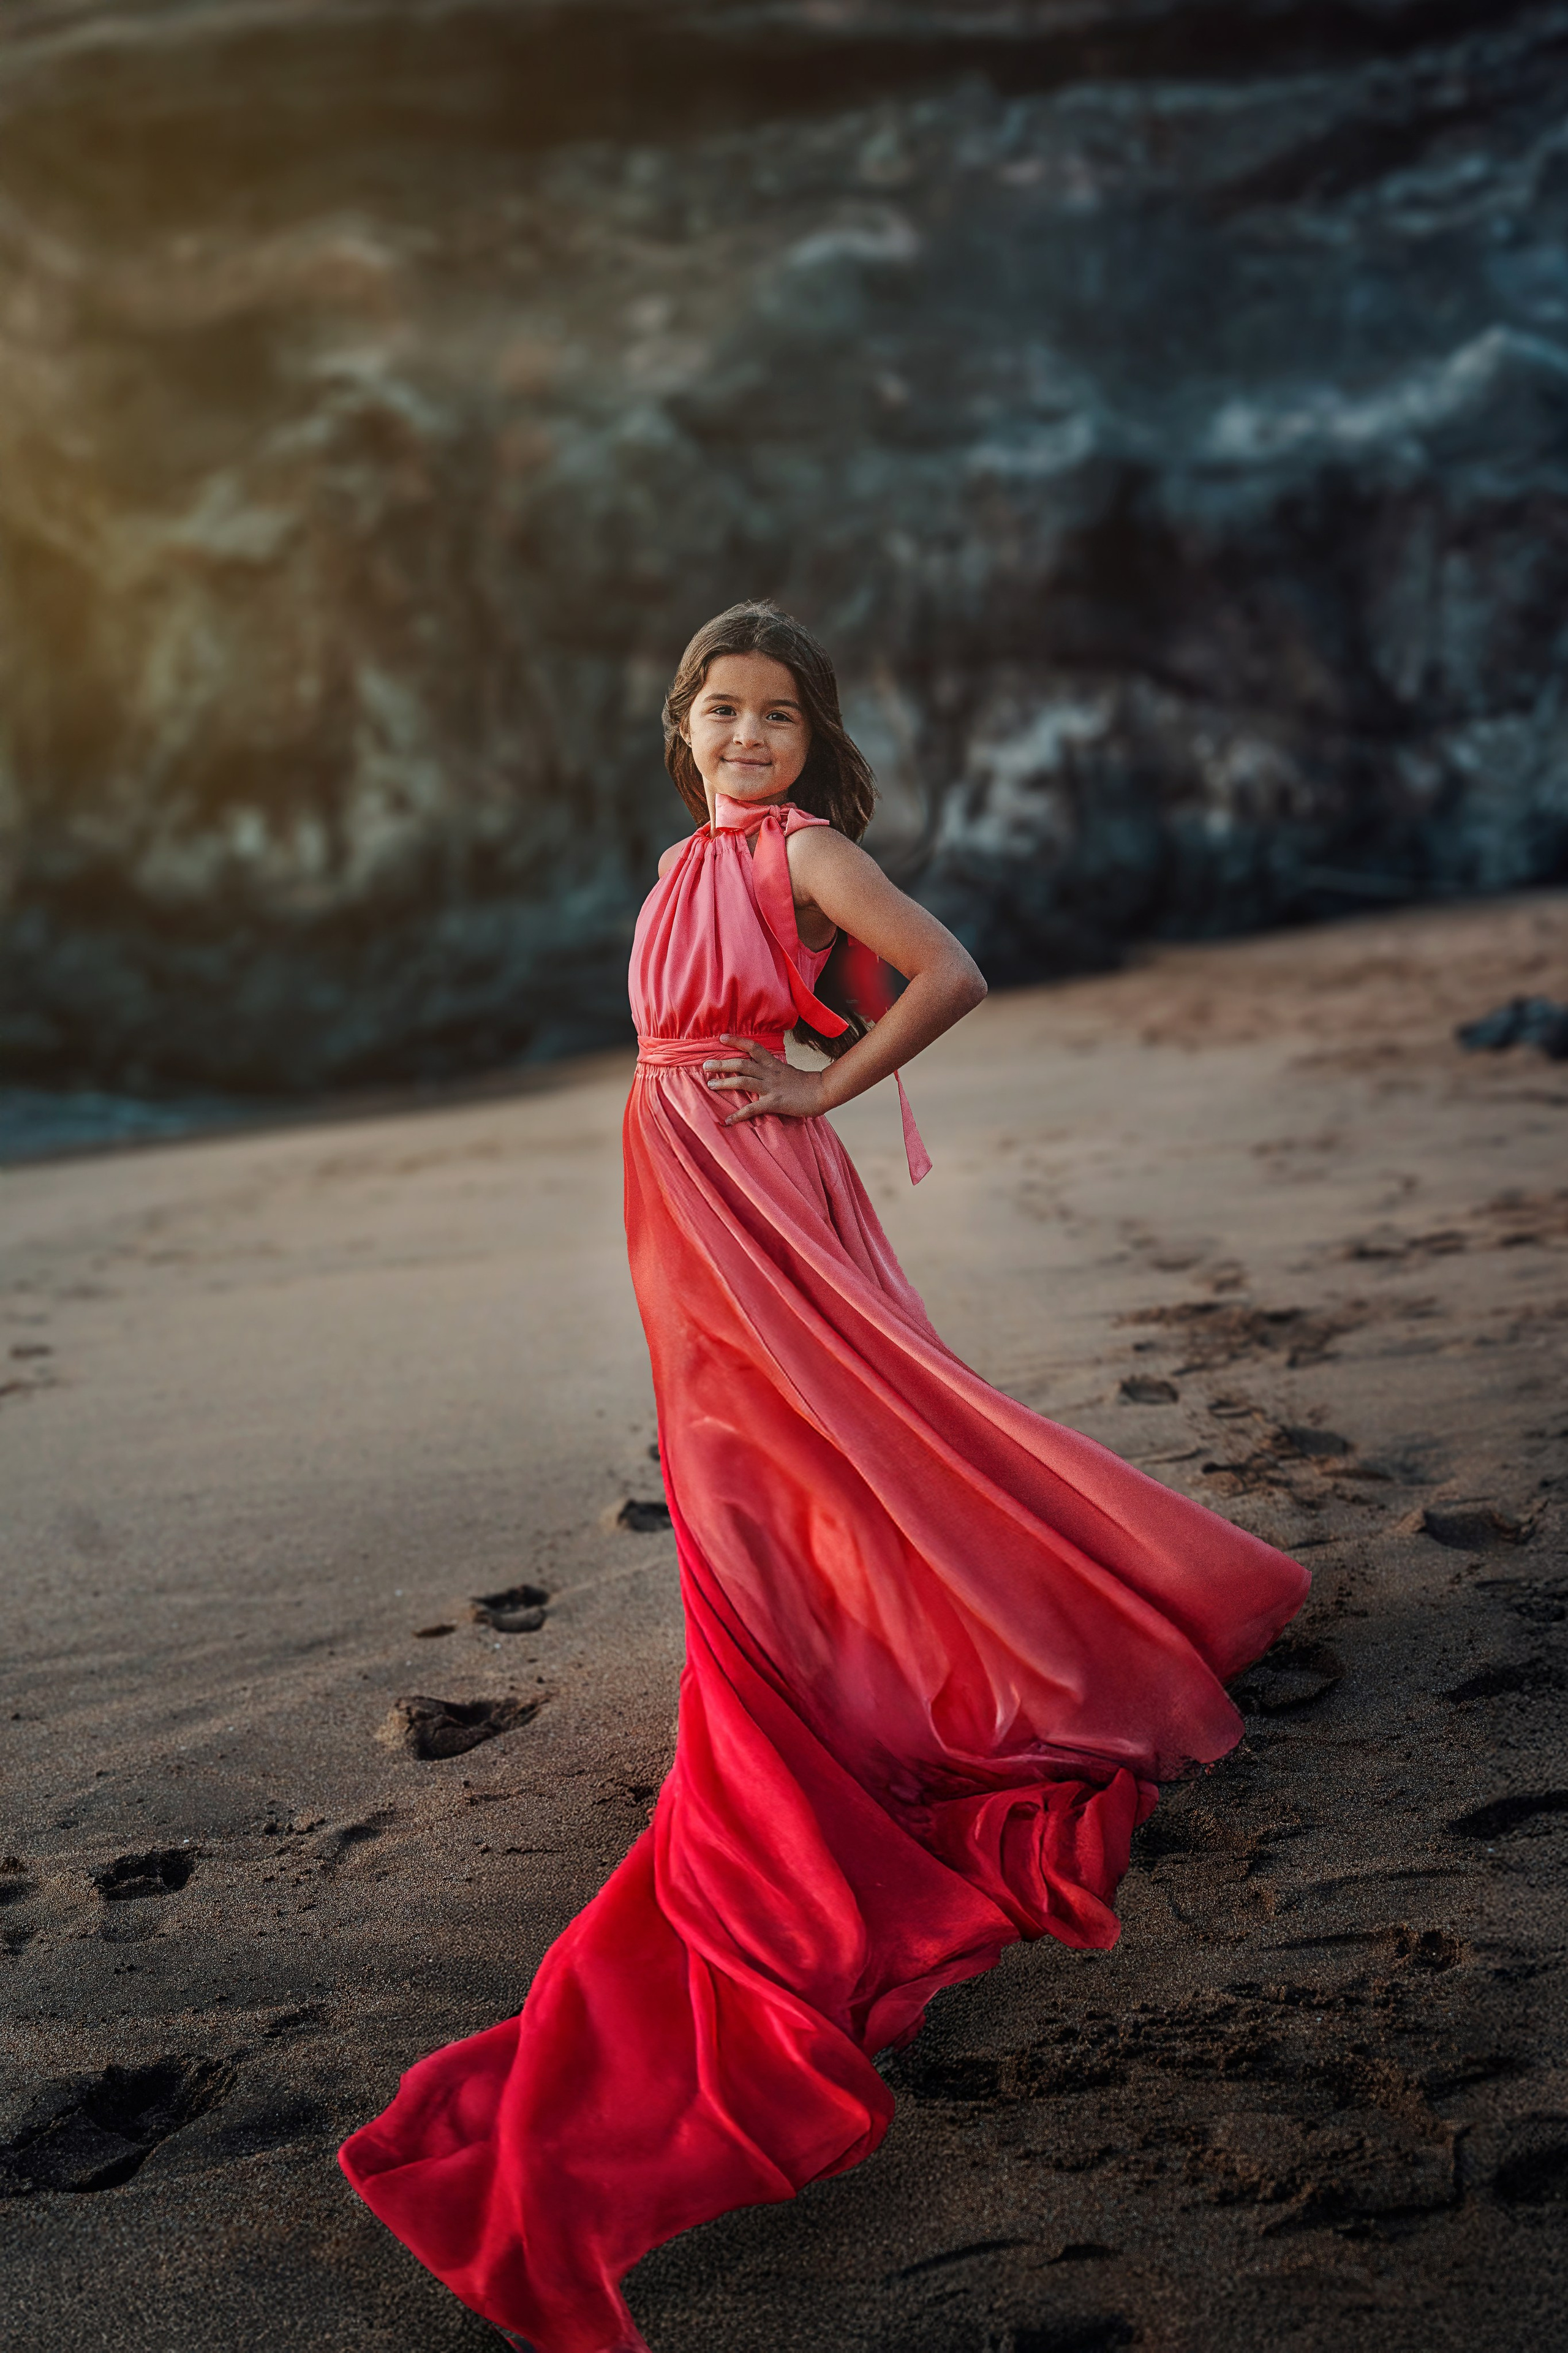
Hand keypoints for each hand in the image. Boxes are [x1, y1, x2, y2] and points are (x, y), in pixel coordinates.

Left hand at [702, 1036, 825, 1125]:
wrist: (822, 1091)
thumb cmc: (806, 1083)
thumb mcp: (788, 1071)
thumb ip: (773, 1069)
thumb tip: (761, 1068)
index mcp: (773, 1064)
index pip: (753, 1047)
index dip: (736, 1041)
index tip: (721, 1037)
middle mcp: (769, 1073)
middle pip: (742, 1064)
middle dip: (722, 1064)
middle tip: (705, 1065)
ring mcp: (771, 1087)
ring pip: (743, 1081)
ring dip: (725, 1083)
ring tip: (710, 1084)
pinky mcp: (774, 1102)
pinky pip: (753, 1108)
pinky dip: (739, 1115)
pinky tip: (728, 1120)